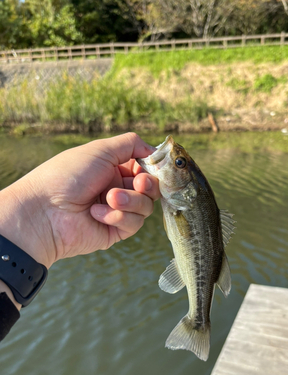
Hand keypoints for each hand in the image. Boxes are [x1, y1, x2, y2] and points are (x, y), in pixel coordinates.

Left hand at [0, 132, 159, 269]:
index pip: (144, 168)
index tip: (153, 166)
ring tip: (108, 198)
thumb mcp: (100, 150)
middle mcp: (116, 188)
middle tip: (138, 184)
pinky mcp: (115, 231)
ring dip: (129, 201)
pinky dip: (118, 217)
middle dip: (147, 185)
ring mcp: (117, 211)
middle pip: (151, 188)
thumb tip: (154, 150)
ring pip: (145, 206)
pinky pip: (133, 223)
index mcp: (112, 168)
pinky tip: (95, 213)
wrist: (45, 212)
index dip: (152, 168)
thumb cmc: (67, 176)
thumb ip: (130, 144)